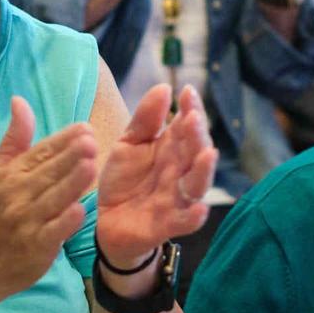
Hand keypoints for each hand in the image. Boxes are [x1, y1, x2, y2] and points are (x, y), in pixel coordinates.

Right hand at [0, 96, 98, 303]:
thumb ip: (15, 139)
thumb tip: (21, 101)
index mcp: (9, 174)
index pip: (39, 152)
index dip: (62, 140)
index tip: (84, 128)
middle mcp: (17, 195)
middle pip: (48, 172)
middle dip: (71, 156)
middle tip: (92, 140)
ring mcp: (26, 222)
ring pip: (53, 199)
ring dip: (73, 182)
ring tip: (92, 165)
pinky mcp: (35, 247)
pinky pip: (53, 231)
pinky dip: (66, 220)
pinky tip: (81, 209)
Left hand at [95, 84, 216, 267]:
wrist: (106, 221)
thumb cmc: (125, 180)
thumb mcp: (129, 144)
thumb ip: (145, 120)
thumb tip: (164, 88)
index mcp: (173, 149)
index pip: (188, 125)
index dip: (191, 108)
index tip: (186, 91)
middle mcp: (181, 171)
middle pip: (196, 152)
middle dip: (198, 135)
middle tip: (192, 118)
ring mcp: (177, 198)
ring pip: (197, 184)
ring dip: (204, 170)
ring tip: (207, 154)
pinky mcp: (167, 224)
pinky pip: (185, 221)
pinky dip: (194, 217)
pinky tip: (199, 209)